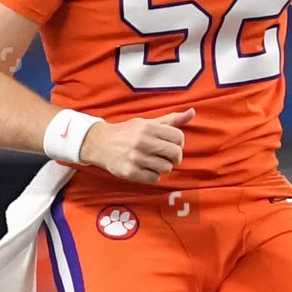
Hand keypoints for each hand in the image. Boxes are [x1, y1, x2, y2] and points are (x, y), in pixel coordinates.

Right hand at [80, 108, 195, 182]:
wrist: (98, 143)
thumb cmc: (127, 132)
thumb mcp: (147, 122)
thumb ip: (171, 119)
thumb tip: (192, 112)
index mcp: (149, 127)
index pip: (179, 137)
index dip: (179, 143)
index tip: (171, 145)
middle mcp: (143, 142)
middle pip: (176, 154)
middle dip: (174, 157)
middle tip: (166, 157)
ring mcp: (136, 158)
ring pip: (166, 168)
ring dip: (162, 167)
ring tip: (153, 162)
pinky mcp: (130, 172)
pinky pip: (154, 178)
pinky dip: (152, 175)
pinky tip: (144, 168)